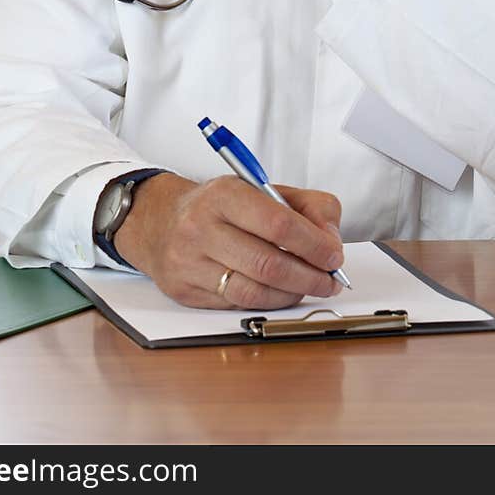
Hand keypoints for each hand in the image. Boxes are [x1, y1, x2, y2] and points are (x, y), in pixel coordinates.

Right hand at [113, 172, 344, 309]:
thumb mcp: (262, 189)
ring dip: (292, 294)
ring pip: (254, 292)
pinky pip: (238, 305)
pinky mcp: (185, 291)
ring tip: (310, 287)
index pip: (278, 223)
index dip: (314, 244)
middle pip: (268, 264)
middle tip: (329, 279)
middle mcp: (202, 228)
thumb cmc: (219, 206)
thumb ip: (306, 206)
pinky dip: (268, 302)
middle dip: (310, 276)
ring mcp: (190, 263)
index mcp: (225, 194)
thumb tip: (330, 239)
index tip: (334, 255)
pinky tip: (280, 293)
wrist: (160, 221)